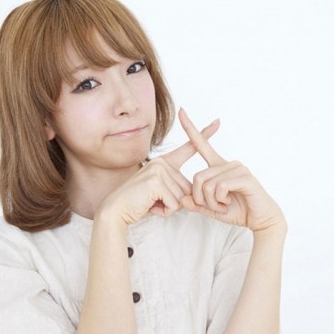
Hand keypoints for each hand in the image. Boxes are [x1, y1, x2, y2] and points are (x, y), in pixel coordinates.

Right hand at [97, 119, 220, 225]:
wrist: (116, 210)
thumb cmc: (139, 202)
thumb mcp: (161, 192)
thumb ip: (176, 189)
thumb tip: (193, 196)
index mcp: (165, 162)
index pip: (188, 148)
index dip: (204, 135)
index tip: (217, 122)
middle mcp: (162, 162)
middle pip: (188, 188)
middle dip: (174, 203)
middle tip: (153, 200)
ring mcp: (159, 170)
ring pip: (182, 198)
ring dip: (168, 208)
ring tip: (150, 202)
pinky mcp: (156, 181)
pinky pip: (174, 204)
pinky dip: (164, 211)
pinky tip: (149, 205)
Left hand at [178, 108, 285, 232]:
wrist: (261, 220)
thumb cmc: (238, 211)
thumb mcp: (212, 209)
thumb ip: (197, 204)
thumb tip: (182, 200)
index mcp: (218, 166)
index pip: (201, 144)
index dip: (190, 128)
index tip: (182, 111)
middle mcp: (227, 163)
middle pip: (197, 177)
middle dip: (201, 198)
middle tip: (215, 206)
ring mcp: (237, 168)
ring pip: (207, 184)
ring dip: (211, 202)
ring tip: (224, 205)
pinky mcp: (245, 177)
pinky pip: (220, 187)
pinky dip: (220, 200)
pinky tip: (229, 202)